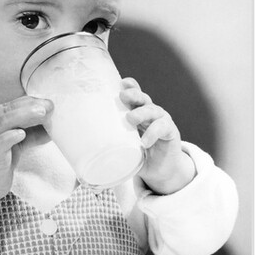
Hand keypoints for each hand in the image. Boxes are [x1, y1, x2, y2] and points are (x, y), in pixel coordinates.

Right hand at [0, 95, 52, 220]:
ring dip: (23, 115)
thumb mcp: (14, 146)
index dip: (28, 102)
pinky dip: (10, 136)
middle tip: (48, 106)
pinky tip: (22, 134)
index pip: (9, 106)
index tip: (46, 103)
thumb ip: (29, 135)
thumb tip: (51, 129)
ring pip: (1, 122)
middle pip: (6, 110)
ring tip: (41, 113)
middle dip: (29, 105)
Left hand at [119, 78, 195, 194]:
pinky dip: (153, 133)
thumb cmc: (139, 155)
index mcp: (138, 112)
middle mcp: (150, 113)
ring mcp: (161, 120)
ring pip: (153, 110)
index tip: (121, 83)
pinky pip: (162, 128)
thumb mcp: (123, 147)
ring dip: (142, 112)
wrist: (160, 171)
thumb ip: (110, 144)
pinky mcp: (170, 132)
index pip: (134, 95)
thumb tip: (84, 151)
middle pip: (143, 98)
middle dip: (133, 94)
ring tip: (131, 118)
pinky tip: (144, 141)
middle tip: (123, 97)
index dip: (130, 86)